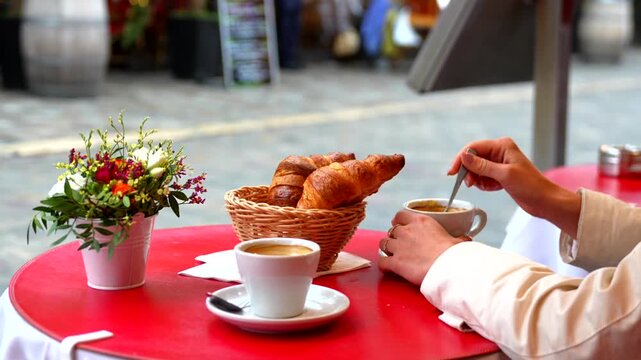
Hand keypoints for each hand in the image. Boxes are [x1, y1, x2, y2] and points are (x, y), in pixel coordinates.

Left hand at [378, 210, 466, 285]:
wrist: (448, 269)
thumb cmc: (455, 254)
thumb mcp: (459, 241)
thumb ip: (459, 238)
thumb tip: (466, 239)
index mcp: (421, 222)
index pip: (401, 215)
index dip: (399, 221)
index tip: (401, 225)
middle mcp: (407, 231)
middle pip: (391, 230)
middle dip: (394, 237)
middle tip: (400, 244)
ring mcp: (399, 246)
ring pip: (383, 243)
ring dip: (386, 248)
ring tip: (391, 254)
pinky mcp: (395, 262)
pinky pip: (382, 261)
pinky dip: (383, 264)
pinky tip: (388, 267)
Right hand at [448, 137, 579, 237]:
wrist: (545, 201)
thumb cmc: (530, 186)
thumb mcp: (504, 175)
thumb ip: (482, 166)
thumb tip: (464, 156)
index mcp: (502, 146)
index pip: (473, 148)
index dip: (461, 159)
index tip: (452, 173)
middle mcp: (500, 152)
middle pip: (473, 158)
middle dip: (469, 172)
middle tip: (469, 184)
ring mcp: (500, 164)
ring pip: (477, 169)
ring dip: (476, 179)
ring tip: (485, 187)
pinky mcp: (500, 175)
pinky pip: (483, 177)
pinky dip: (483, 184)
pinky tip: (492, 188)